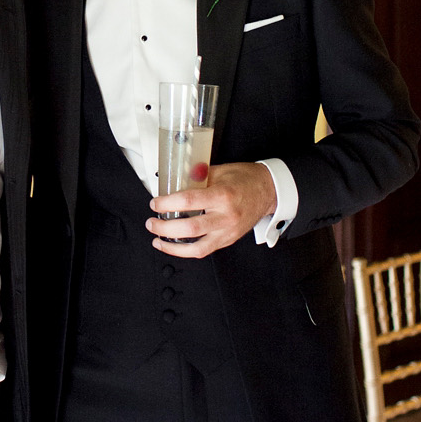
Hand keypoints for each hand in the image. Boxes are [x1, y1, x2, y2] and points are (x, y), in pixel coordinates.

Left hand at [147, 162, 276, 257]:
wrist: (269, 191)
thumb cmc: (246, 179)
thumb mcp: (221, 170)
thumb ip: (197, 176)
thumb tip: (173, 179)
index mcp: (223, 195)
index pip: (189, 201)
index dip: (168, 203)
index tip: (155, 202)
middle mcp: (226, 216)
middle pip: (190, 228)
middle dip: (165, 228)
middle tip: (151, 222)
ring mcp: (228, 231)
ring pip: (197, 247)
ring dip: (173, 246)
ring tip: (157, 239)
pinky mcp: (228, 240)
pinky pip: (205, 250)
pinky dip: (186, 251)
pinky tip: (174, 246)